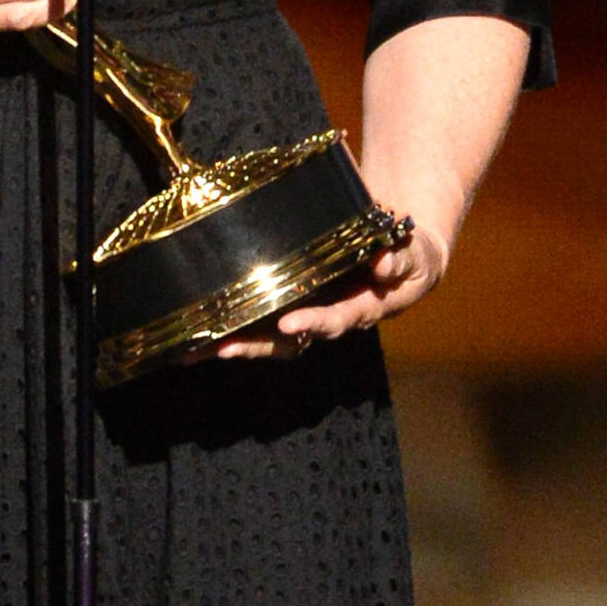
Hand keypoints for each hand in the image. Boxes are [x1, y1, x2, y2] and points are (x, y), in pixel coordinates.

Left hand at [210, 222, 448, 361]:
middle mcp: (327, 316)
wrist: (402, 255)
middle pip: (288, 342)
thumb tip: (384, 264)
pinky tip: (195, 331)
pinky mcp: (291, 299)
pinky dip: (230, 326)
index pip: (333, 320)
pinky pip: (259, 318)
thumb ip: (400, 258)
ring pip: (266, 337)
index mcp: (358, 309)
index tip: (288, 325)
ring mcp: (306, 310)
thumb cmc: (407, 256)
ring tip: (193, 350)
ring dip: (233, 343)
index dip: (312, 324)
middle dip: (255, 346)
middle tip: (223, 348)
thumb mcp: (413, 255)